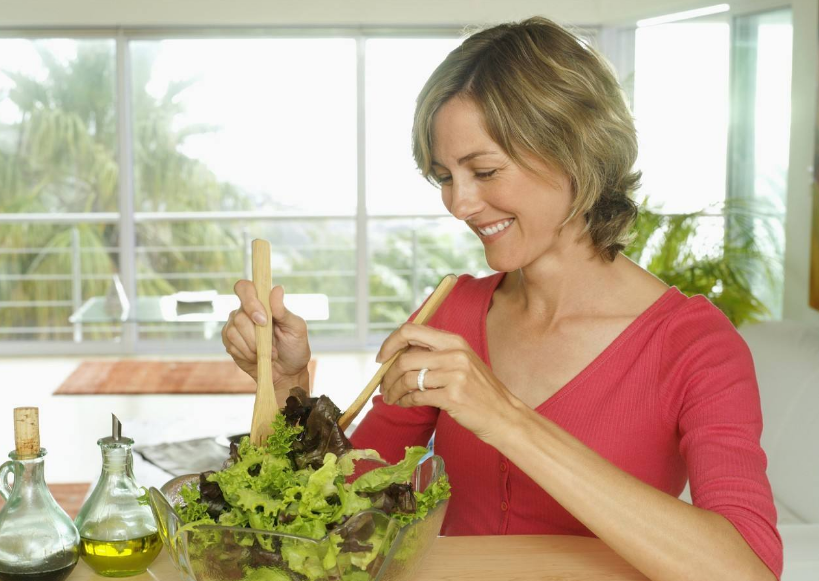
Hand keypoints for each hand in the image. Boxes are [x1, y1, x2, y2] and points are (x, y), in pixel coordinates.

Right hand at [222, 281, 310, 382]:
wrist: (287, 373)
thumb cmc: (294, 348)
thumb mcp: (296, 328)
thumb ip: (284, 310)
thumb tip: (277, 289)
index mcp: (263, 303)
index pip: (245, 288)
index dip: (250, 300)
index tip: (263, 320)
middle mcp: (246, 311)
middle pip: (239, 315)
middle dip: (256, 335)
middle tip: (272, 345)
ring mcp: (235, 326)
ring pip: (233, 331)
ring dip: (253, 346)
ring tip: (268, 353)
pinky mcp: (230, 342)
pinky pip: (231, 344)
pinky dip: (247, 353)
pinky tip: (257, 357)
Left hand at [377, 323, 523, 442]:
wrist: (503, 414)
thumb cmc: (478, 390)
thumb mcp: (461, 362)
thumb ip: (434, 353)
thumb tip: (396, 354)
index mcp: (454, 340)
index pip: (411, 330)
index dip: (390, 343)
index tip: (382, 358)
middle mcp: (454, 353)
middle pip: (404, 359)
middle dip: (387, 376)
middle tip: (383, 387)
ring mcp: (455, 375)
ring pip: (407, 380)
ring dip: (393, 391)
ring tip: (391, 398)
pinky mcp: (453, 396)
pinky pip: (417, 397)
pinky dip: (405, 401)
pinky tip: (404, 404)